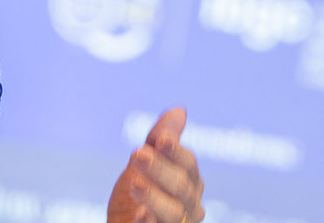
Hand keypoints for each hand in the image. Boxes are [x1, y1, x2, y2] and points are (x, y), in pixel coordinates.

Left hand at [107, 107, 204, 222]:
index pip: (187, 163)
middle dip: (160, 169)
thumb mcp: (143, 164)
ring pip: (173, 212)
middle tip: (137, 155)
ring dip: (153, 196)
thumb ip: (158, 140)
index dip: (175, 151)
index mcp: (189, 182)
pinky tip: (139, 214)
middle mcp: (189, 206)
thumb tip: (179, 110)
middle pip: (181, 186)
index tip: (160, 138)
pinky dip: (150, 222)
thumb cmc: (136, 194)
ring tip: (134, 183)